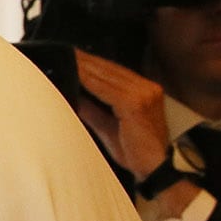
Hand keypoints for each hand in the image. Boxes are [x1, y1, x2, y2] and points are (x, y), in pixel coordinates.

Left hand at [69, 52, 169, 180]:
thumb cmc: (135, 151)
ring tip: (67, 59)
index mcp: (145, 91)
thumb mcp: (108, 126)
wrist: (155, 168)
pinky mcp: (136, 104)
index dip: (92, 63)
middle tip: (65, 52)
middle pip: (110, 69)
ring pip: (108, 76)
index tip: (72, 55)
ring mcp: (144, 94)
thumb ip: (93, 110)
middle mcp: (147, 88)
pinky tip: (76, 75)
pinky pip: (108, 89)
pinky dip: (90, 82)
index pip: (114, 71)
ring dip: (85, 67)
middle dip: (86, 61)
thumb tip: (74, 97)